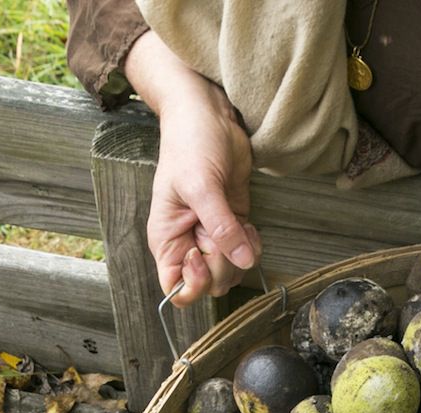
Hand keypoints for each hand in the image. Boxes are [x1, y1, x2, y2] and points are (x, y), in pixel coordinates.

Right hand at [147, 92, 258, 305]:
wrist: (209, 116)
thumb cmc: (190, 145)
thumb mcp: (201, 186)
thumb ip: (220, 226)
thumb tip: (241, 260)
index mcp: (168, 240)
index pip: (176, 289)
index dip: (194, 283)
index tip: (202, 254)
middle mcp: (188, 243)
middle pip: (209, 284)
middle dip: (223, 264)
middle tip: (224, 230)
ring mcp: (212, 236)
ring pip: (230, 273)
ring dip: (241, 256)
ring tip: (238, 225)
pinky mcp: (233, 225)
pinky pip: (245, 254)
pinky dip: (253, 245)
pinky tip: (249, 224)